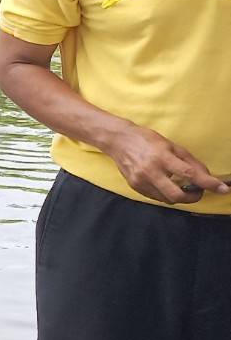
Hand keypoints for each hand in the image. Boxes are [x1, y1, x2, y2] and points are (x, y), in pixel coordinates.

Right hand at [103, 124, 228, 204]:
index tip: (222, 189)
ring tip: (181, 186)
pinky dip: (166, 194)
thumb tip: (206, 176)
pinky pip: (156, 197)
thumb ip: (189, 161)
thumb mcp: (171, 145)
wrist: (118, 140)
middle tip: (198, 191)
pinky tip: (166, 185)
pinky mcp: (135, 186)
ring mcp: (141, 180)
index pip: (189, 174)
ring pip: (167, 199)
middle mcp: (150, 171)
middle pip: (177, 195)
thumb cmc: (147, 139)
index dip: (208, 183)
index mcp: (162, 157)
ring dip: (179, 196)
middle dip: (192, 197)